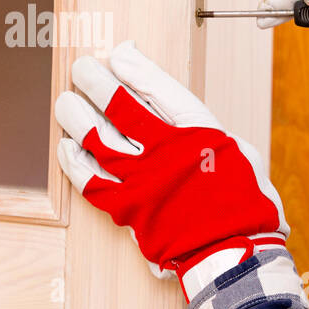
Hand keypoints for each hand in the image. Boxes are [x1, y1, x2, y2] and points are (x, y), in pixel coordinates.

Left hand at [54, 39, 287, 300]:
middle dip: (95, 82)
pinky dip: (74, 162)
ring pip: (97, 139)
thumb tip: (173, 102)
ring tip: (66, 102)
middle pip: (118, 107)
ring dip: (76, 117)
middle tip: (82, 70)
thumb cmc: (242, 201)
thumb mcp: (236, 148)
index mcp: (198, 133)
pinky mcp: (128, 209)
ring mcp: (143, 181)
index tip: (117, 54)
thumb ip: (199, 121)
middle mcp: (166, 153)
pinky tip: (66, 147)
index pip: (157, 89)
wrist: (236, 253)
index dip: (133, 68)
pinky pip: (90, 181)